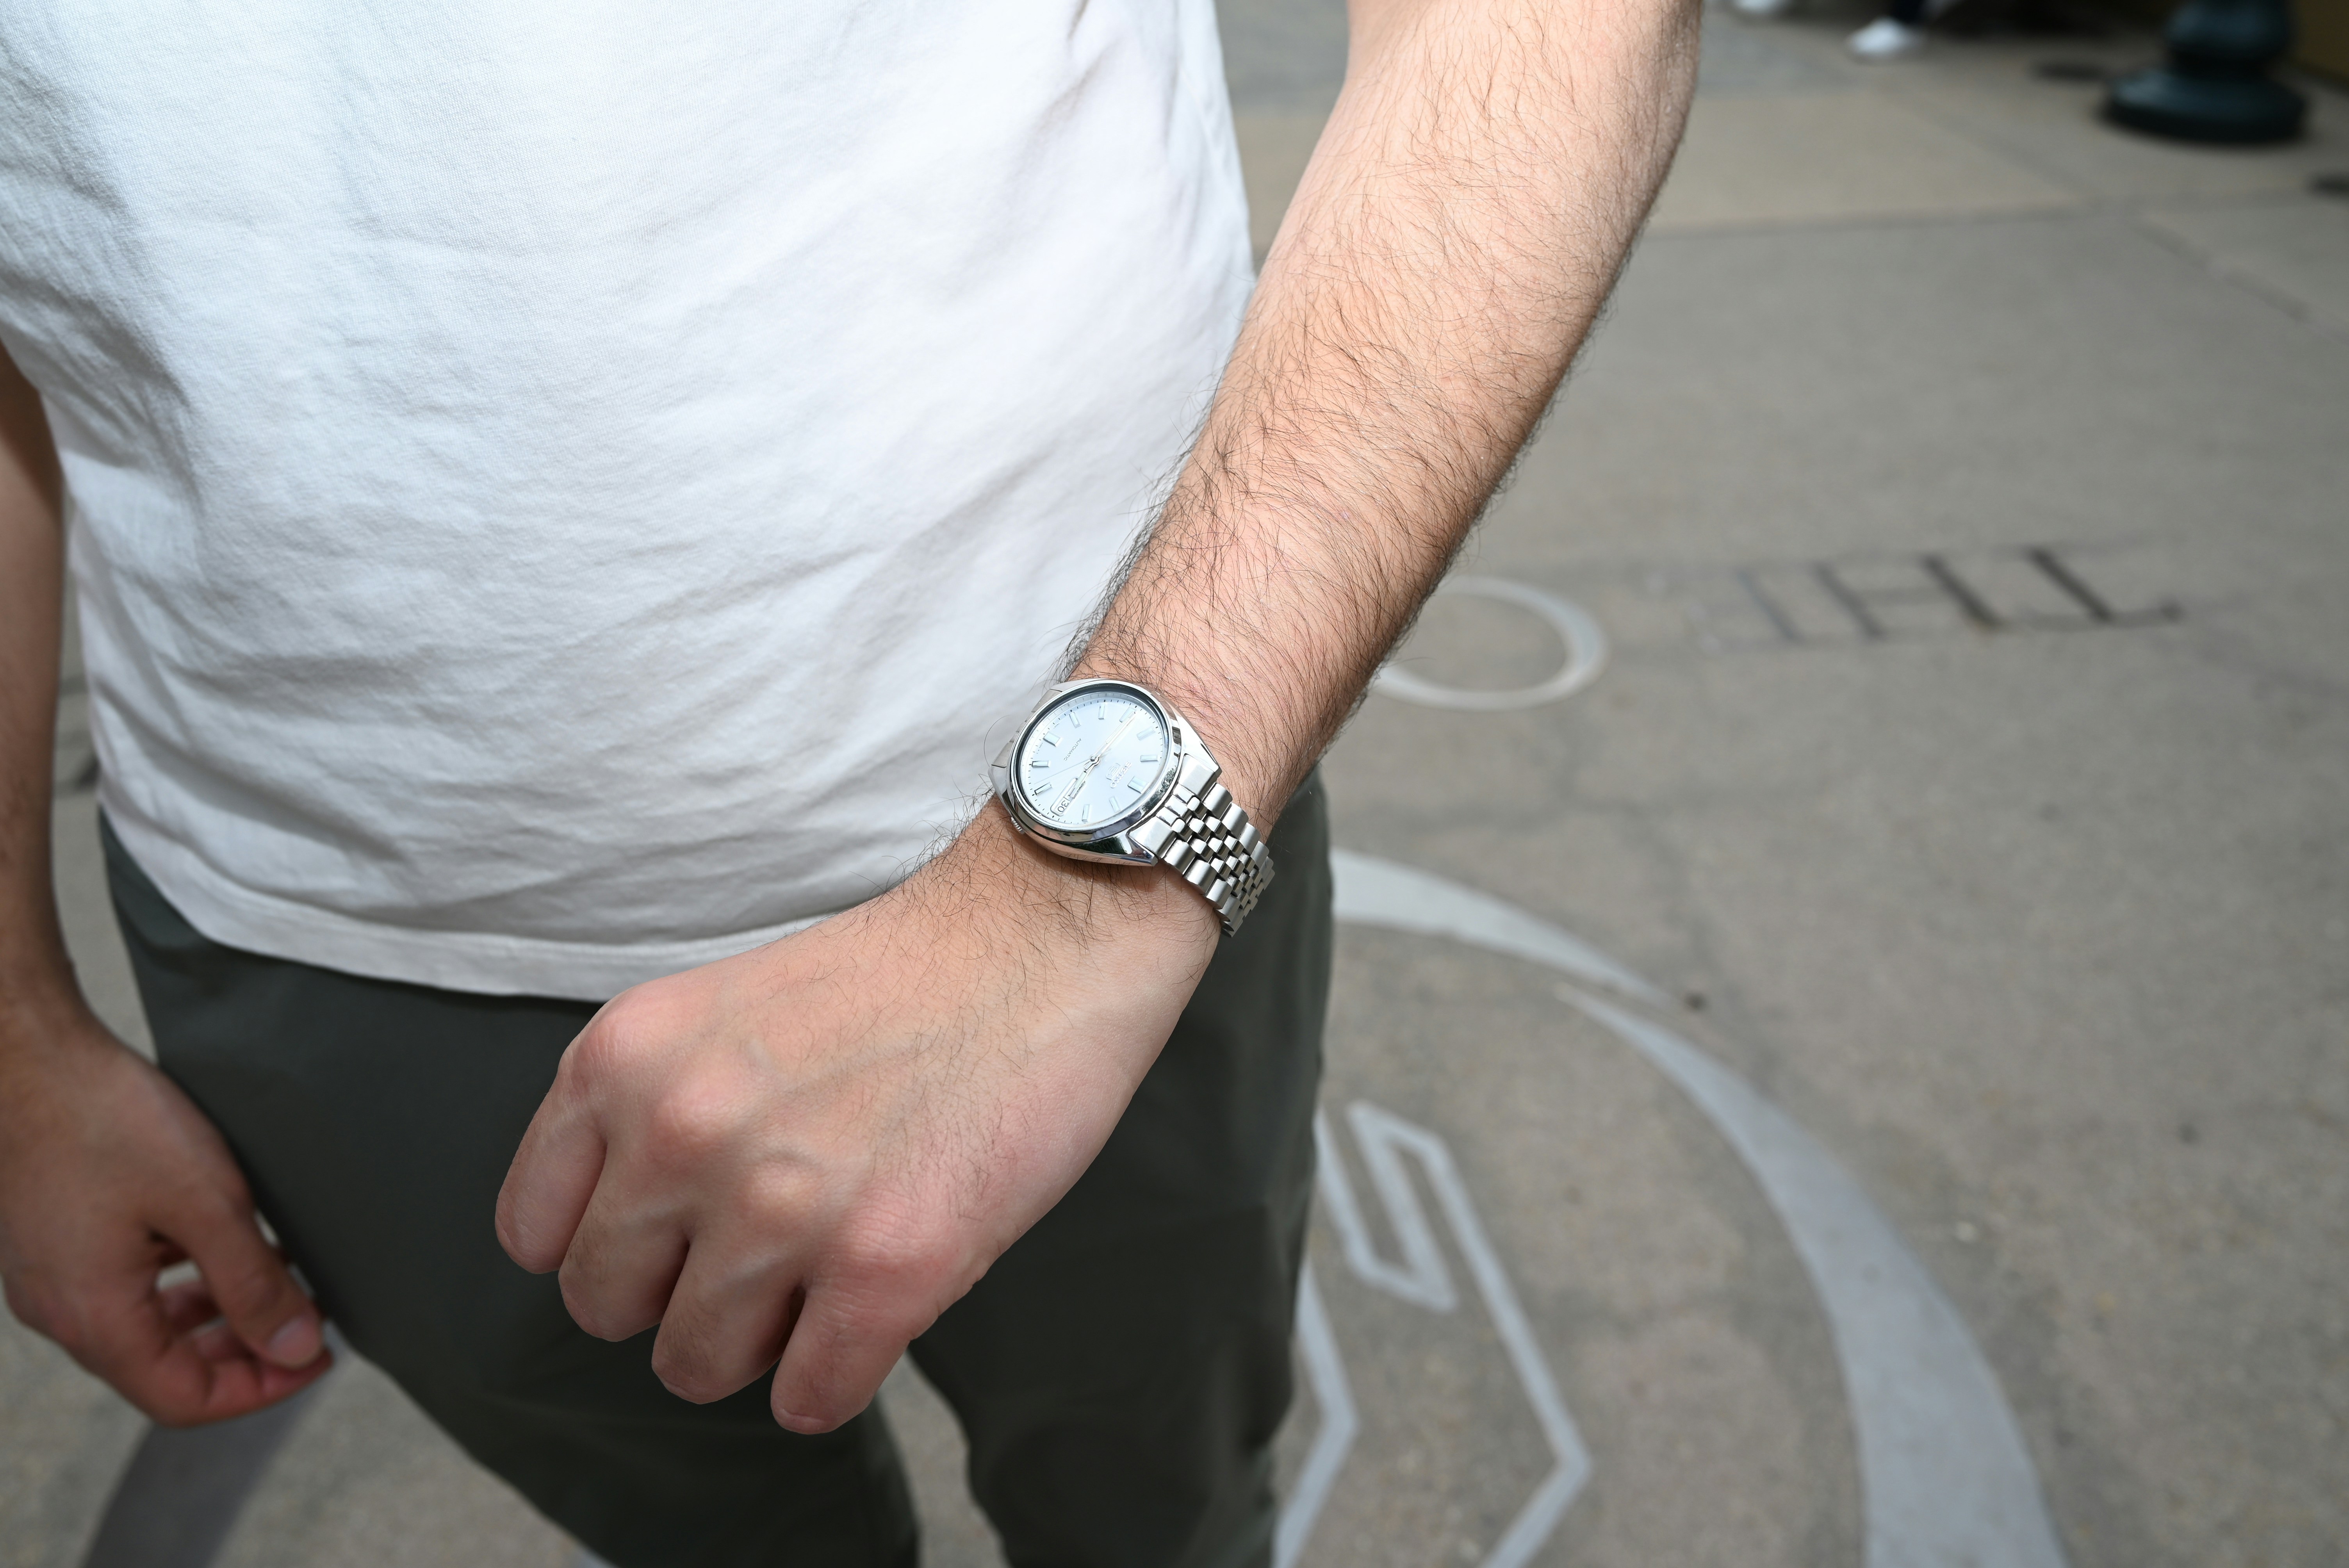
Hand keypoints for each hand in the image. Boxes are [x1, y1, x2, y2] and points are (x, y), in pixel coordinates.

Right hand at [0, 999, 330, 1424]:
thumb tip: (296, 1346)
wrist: (25, 1057)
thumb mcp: (207, 1203)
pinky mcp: (53, 1238)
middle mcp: (61, 1309)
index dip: (260, 1390)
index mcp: (95, 1318)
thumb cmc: (102, 1118)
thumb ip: (253, 1283)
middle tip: (303, 1324)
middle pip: (163, 1368)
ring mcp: (51, 1274)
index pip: (183, 1399)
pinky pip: (123, 1285)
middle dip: (241, 1354)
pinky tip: (220, 1242)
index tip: (315, 1358)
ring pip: (145, 1325)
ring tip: (276, 1280)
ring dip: (212, 1314)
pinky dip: (179, 1278)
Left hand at [496, 805, 1218, 1431]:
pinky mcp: (886, 1270)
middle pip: (609, 1313)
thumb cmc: (900, 976)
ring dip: (765, 1339)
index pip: (534, 1236)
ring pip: (701, 1368)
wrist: (1041, 938)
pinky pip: (812, 1400)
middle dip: (680, 1298)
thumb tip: (633, 1240)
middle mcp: (682, 1136)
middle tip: (762, 1249)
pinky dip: (840, 1376)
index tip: (666, 1235)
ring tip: (829, 1266)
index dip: (610, 1246)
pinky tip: (878, 1307)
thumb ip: (653, 1111)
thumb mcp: (717, 1012)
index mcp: (623, 1062)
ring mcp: (782, 1209)